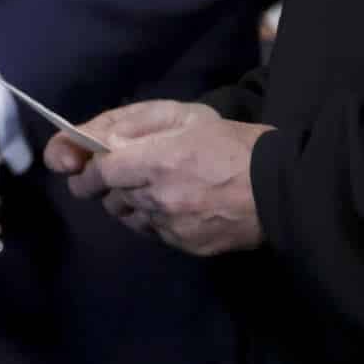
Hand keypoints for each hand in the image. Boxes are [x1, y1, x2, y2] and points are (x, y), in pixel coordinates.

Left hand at [55, 101, 268, 257]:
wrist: (282, 189)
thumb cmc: (234, 143)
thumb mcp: (186, 117)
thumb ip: (137, 126)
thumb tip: (102, 144)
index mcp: (157, 161)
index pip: (99, 173)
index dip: (87, 171)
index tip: (82, 168)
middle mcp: (158, 198)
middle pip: (111, 197)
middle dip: (108, 185)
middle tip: (121, 174)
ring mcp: (173, 227)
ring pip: (129, 218)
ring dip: (128, 203)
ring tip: (151, 188)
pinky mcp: (187, 246)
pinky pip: (154, 233)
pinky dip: (153, 220)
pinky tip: (173, 206)